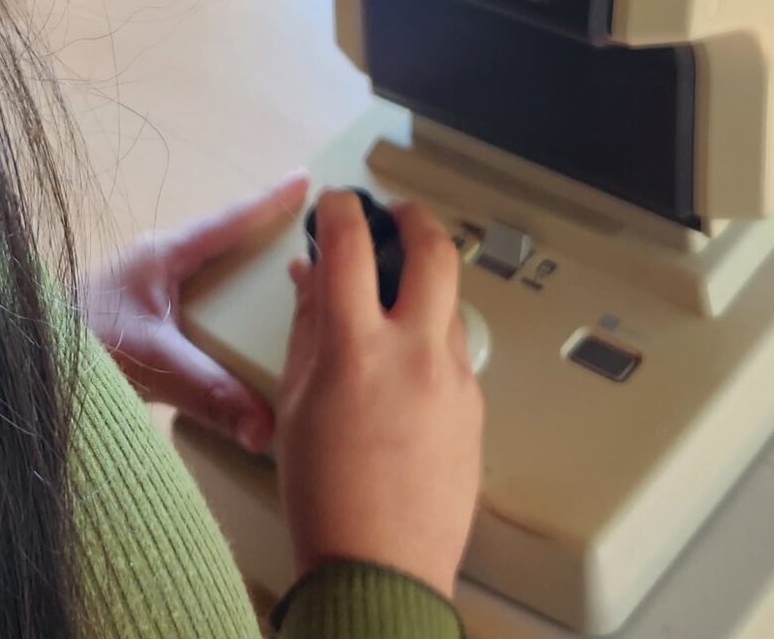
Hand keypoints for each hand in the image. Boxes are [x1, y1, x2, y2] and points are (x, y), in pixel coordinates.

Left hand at [78, 174, 309, 452]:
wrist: (18, 363)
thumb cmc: (78, 343)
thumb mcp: (150, 362)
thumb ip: (209, 392)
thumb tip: (267, 428)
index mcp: (163, 255)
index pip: (229, 222)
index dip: (270, 203)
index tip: (308, 181)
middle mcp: (157, 264)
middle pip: (226, 247)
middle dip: (267, 246)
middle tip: (314, 247)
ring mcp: (146, 291)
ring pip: (210, 279)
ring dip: (243, 287)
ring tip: (289, 300)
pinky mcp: (139, 319)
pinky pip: (196, 308)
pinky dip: (223, 318)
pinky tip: (240, 345)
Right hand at [276, 190, 483, 596]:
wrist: (381, 570)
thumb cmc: (328, 500)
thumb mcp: (297, 403)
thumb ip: (307, 329)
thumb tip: (311, 280)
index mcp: (357, 349)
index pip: (350, 245)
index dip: (341, 209)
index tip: (336, 203)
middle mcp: (415, 354)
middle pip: (434, 249)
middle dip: (413, 216)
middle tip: (394, 215)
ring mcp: (454, 380)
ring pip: (450, 304)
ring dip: (423, 288)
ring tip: (391, 306)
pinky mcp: (476, 409)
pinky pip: (455, 355)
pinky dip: (430, 343)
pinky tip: (404, 371)